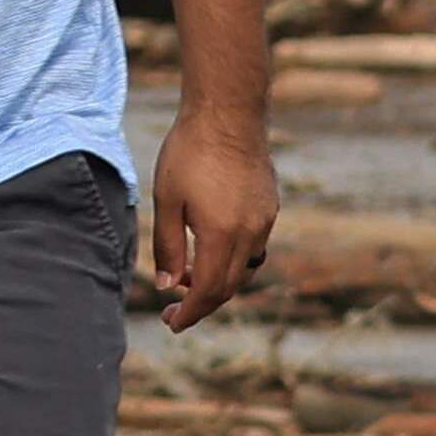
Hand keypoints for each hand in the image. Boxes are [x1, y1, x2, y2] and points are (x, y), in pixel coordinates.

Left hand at [139, 116, 277, 328]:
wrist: (228, 112)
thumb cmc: (189, 152)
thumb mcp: (166, 200)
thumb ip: (166, 246)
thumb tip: (167, 286)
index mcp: (221, 234)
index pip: (207, 291)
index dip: (189, 312)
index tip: (172, 322)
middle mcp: (249, 233)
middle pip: (228, 287)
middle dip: (201, 303)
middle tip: (174, 308)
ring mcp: (264, 221)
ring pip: (243, 270)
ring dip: (217, 282)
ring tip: (188, 277)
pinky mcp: (270, 207)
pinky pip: (253, 248)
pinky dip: (231, 260)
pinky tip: (210, 247)